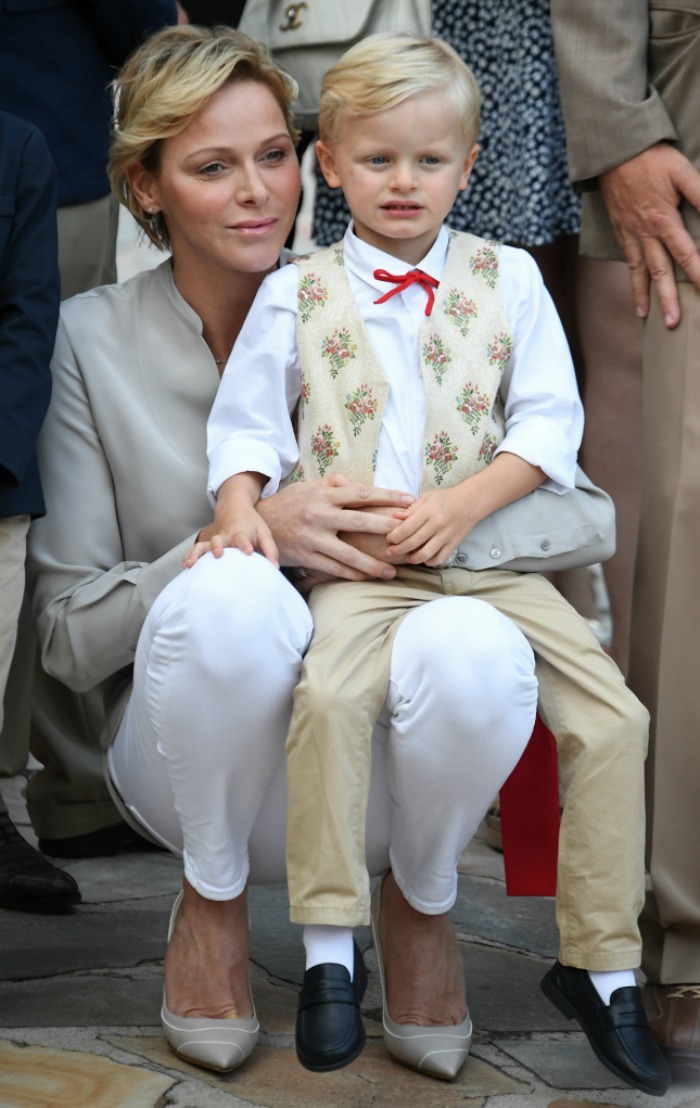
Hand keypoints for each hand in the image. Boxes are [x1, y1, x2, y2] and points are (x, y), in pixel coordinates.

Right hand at [184, 475, 278, 567]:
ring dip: (197, 553)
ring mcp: (215, 540)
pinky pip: (197, 549)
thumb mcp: (264, 532)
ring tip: (191, 563)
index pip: (242, 538)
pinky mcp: (208, 544)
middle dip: (217, 547)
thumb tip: (273, 567)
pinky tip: (185, 565)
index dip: (245, 544)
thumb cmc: (251, 524)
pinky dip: (190, 556)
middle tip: (218, 554)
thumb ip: (270, 549)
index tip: (248, 551)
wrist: (234, 508)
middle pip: (219, 540)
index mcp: (240, 532)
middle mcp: (226, 536)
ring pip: (203, 545)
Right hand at [256, 474, 413, 580]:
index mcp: (323, 494)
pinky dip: (352, 574)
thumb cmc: (289, 503)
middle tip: (408, 533)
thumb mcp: (308, 487)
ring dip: (372, 564)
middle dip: (386, 527)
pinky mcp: (306, 556)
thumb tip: (358, 484)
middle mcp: (319, 515)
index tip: (409, 500)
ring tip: (393, 571)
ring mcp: (312, 538)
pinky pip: (333, 568)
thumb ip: (334, 484)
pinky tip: (368, 578)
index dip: (387, 496)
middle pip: (359, 521)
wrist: (257, 524)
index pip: (361, 493)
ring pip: (348, 553)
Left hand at [387, 486, 473, 566]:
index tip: (388, 539)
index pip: (407, 528)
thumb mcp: (427, 497)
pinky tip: (423, 558)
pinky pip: (440, 558)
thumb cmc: (446, 498)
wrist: (471, 502)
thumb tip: (395, 517)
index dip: (394, 536)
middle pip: (413, 542)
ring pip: (425, 554)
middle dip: (398, 549)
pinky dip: (429, 562)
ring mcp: (446, 535)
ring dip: (412, 559)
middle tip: (390, 551)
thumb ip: (411, 509)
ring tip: (406, 557)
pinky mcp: (454, 544)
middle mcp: (437, 524)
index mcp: (429, 511)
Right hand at [600, 143, 699, 326]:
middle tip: (673, 323)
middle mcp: (644, 233)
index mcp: (662, 220)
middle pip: (659, 272)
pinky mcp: (620, 231)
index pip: (685, 255)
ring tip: (647, 317)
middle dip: (668, 299)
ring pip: (639, 271)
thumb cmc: (651, 158)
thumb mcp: (682, 171)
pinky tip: (637, 293)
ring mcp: (630, 234)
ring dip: (644, 296)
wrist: (614, 151)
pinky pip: (628, 260)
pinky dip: (632, 279)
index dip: (699, 274)